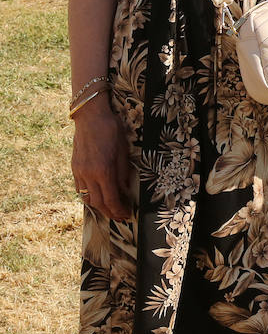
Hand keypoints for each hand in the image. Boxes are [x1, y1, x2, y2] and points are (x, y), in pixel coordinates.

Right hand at [71, 95, 132, 220]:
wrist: (90, 117)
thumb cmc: (111, 131)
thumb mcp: (123, 151)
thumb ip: (123, 173)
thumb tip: (123, 189)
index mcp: (103, 171)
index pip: (111, 199)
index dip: (119, 210)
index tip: (127, 214)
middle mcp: (89, 175)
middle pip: (98, 203)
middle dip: (110, 212)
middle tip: (121, 216)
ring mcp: (79, 172)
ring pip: (87, 198)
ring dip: (99, 206)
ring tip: (110, 208)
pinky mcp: (74, 168)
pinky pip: (80, 188)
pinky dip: (89, 196)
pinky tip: (97, 195)